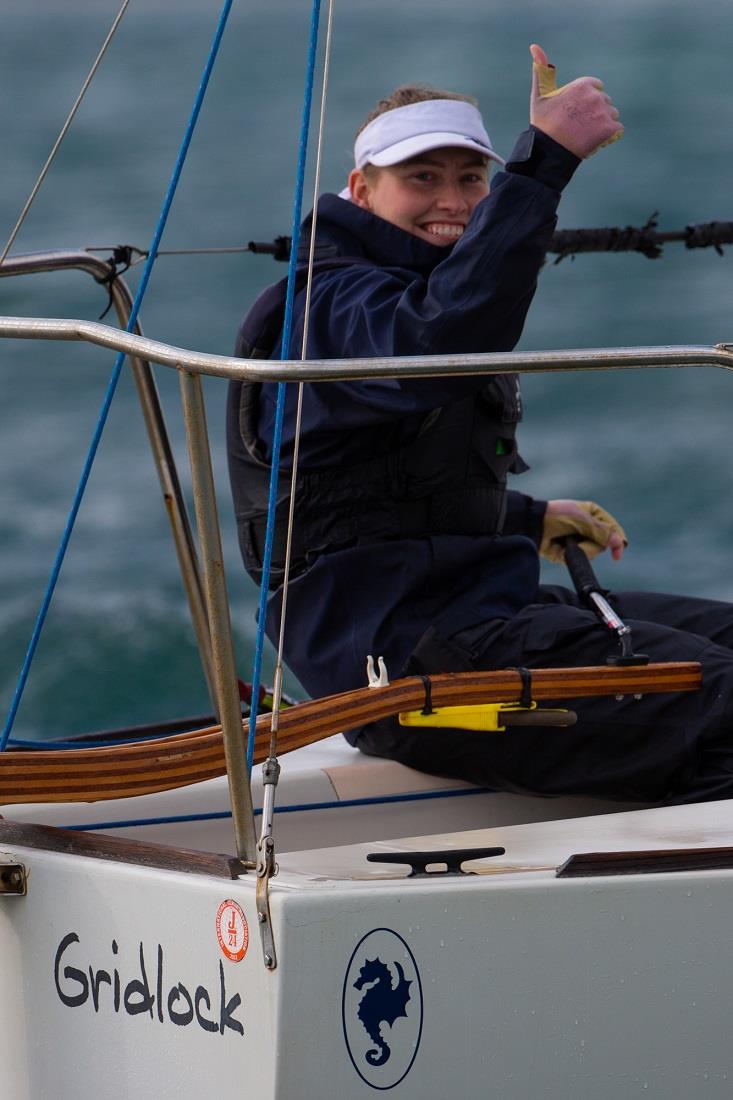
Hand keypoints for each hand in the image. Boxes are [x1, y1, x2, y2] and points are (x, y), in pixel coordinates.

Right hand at [529, 43, 622, 158]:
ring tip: (586, 134)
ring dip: (603, 124)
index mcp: (582, 85)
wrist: (548, 152)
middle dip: (595, 112)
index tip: (575, 112)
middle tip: (578, 126)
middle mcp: (595, 96)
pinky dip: (609, 135)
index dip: (586, 101)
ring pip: (612, 115)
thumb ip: (542, 70)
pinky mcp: (609, 129)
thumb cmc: (543, 124)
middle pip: (605, 102)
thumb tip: (534, 46)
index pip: (597, 88)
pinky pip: (617, 129)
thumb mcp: (540, 94)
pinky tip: (594, 140)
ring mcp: (603, 113)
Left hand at [540, 499, 626, 562]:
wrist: (533, 525)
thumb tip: (620, 542)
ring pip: (591, 554)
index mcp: (594, 514)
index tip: (617, 556)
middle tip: (577, 538)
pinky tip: (560, 547)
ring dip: (579, 550)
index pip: (613, 529)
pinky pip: (577, 559)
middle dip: (591, 545)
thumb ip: (602, 531)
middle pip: (603, 545)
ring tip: (566, 541)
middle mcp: (589, 528)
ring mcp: (579, 540)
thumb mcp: (582, 520)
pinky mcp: (569, 551)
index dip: (617, 542)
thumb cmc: (556, 515)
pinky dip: (569, 555)